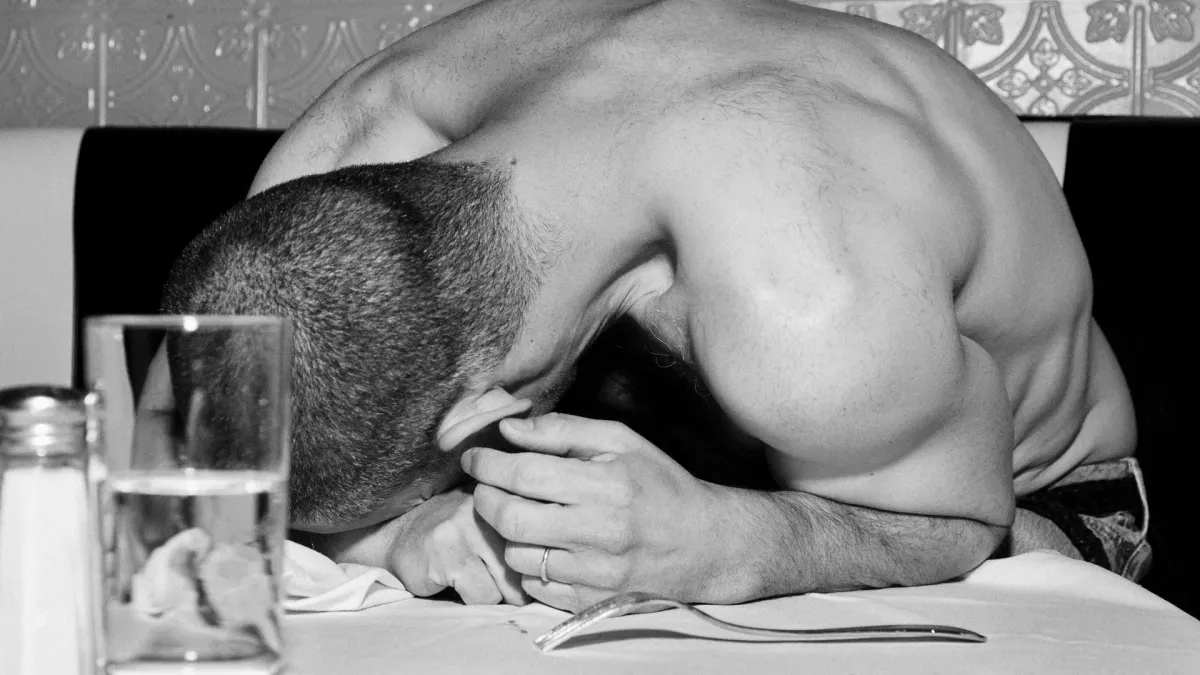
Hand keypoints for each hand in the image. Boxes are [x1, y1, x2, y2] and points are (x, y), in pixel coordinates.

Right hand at [383, 484, 529, 605]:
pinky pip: (479, 595)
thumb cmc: (456, 532)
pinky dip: (469, 597)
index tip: (525, 564)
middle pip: (527, 566)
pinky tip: (452, 578)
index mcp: (507, 493)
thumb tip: (558, 569)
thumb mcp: (493, 519)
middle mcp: (488, 506)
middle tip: (491, 573)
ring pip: (505, 586)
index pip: (542, 538)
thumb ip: (523, 532)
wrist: (399, 531)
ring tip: (471, 574)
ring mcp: (465, 528)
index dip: (536, 561)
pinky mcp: (446, 555)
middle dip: (515, 583)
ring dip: (491, 592)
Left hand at [461, 413, 735, 611]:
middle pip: (511, 519)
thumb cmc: (660, 485)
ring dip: (505, 533)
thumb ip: (562, 431)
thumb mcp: (621, 441)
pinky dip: (526, 564)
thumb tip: (509, 430)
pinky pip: (534, 586)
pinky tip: (540, 544)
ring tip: (517, 514)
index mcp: (607, 485)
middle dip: (485, 499)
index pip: (525, 474)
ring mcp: (596, 573)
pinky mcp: (592, 601)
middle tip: (485, 486)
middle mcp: (600, 532)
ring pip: (517, 555)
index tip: (475, 458)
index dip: (489, 464)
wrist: (706, 544)